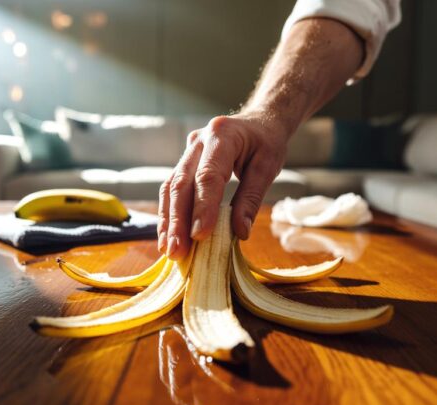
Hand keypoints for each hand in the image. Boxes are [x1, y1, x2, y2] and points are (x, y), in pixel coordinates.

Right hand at [158, 112, 290, 259]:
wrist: (258, 121)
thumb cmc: (265, 143)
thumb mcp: (268, 166)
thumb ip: (252, 198)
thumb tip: (240, 232)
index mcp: (222, 136)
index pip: (208, 175)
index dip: (202, 207)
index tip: (199, 236)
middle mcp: (198, 141)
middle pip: (181, 183)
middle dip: (178, 220)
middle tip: (177, 251)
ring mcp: (187, 151)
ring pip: (170, 188)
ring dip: (168, 221)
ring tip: (169, 249)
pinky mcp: (183, 163)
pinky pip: (171, 190)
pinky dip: (169, 215)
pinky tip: (168, 236)